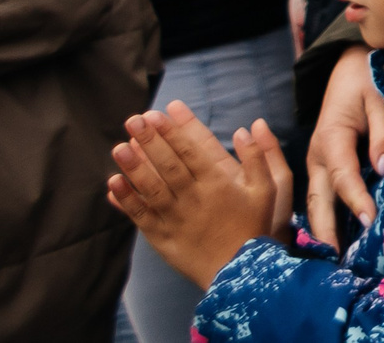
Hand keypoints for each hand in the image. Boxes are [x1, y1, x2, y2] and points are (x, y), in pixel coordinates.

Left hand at [105, 103, 283, 286]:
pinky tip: (113, 183)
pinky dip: (126, 200)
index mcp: (219, 183)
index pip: (192, 151)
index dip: (174, 131)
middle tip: (134, 120)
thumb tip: (249, 127)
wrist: (240, 271)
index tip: (160, 113)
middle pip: (168, 165)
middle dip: (150, 141)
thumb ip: (260, 156)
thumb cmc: (255, 226)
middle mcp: (194, 198)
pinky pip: (141, 216)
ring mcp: (176, 218)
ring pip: (151, 188)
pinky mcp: (162, 237)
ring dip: (134, 166)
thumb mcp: (269, 189)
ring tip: (119, 146)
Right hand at [306, 45, 383, 247]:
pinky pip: (322, 198)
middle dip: (325, 233)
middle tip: (337, 264)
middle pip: (318, 201)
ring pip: (316, 204)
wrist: (349, 67)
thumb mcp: (378, 96)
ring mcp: (317, 165)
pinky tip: (339, 243)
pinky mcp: (323, 169)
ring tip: (337, 263)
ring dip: (324, 232)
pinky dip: (327, 220)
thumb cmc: (367, 79)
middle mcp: (317, 157)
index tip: (370, 222)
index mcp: (330, 138)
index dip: (357, 200)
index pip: (344, 176)